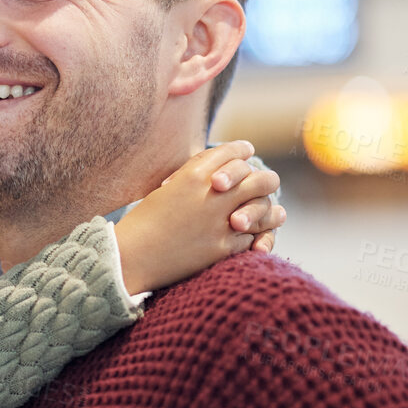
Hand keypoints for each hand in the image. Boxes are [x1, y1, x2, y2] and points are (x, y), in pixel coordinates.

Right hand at [114, 142, 284, 294]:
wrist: (131, 256)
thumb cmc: (144, 222)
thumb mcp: (168, 188)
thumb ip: (194, 174)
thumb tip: (219, 167)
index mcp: (194, 174)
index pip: (232, 152)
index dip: (243, 151)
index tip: (248, 152)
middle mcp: (212, 194)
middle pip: (258, 178)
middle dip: (265, 180)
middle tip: (265, 183)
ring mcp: (220, 221)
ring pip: (263, 209)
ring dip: (270, 211)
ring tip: (276, 213)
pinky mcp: (222, 248)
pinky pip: (252, 238)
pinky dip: (256, 238)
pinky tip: (257, 237)